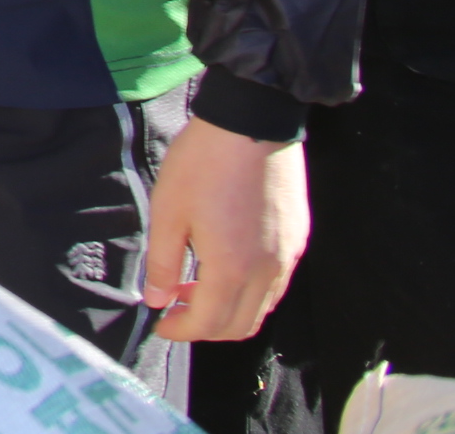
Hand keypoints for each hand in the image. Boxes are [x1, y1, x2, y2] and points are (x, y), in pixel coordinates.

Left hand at [141, 117, 306, 341]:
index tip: (161, 323)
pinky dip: (249, 292)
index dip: (181, 331)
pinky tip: (224, 266)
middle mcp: (267, 272)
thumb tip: (158, 300)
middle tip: (175, 308)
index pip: (208, 324)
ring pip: (261, 308)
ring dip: (227, 310)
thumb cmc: (203, 164)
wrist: (250, 123)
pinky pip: (275, 285)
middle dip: (204, 328)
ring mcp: (287, 257)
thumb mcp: (168, 211)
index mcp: (232, 269)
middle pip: (239, 326)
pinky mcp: (296, 240)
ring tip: (195, 286)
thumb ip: (163, 263)